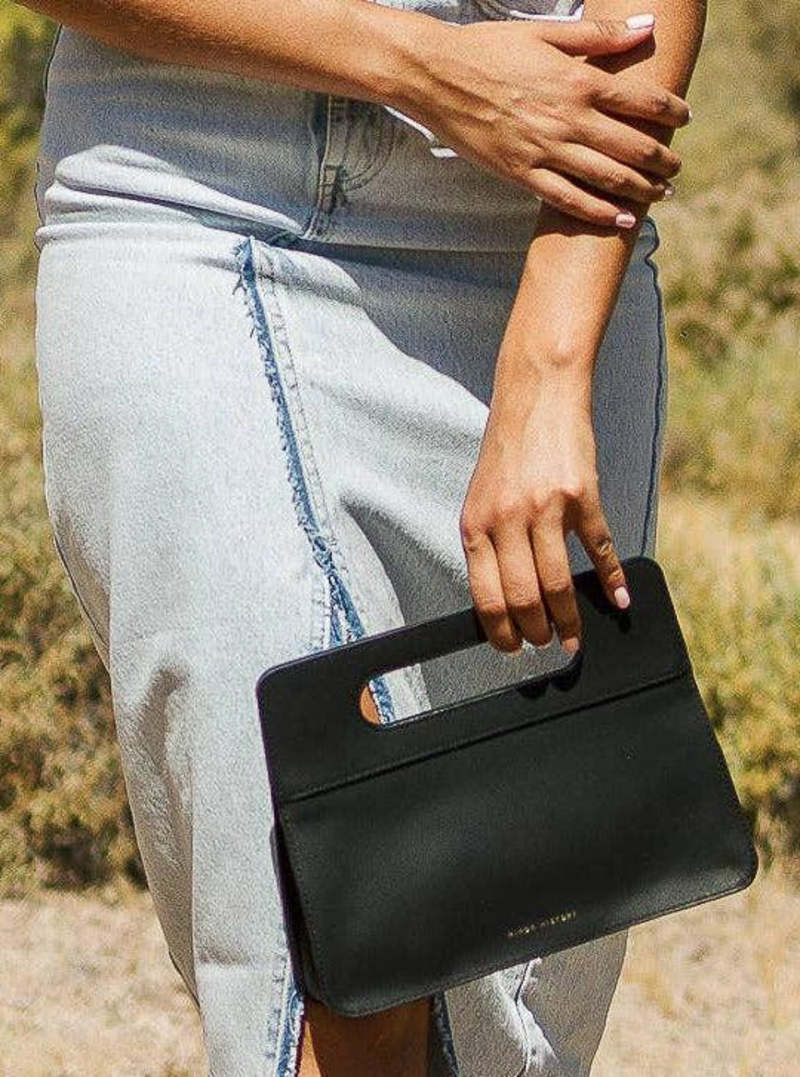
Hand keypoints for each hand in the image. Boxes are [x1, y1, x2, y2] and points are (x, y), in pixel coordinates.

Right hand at [399, 15, 690, 226]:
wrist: (438, 77)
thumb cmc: (489, 49)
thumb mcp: (546, 32)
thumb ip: (600, 35)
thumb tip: (646, 27)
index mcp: (579, 80)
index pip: (641, 100)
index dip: (670, 111)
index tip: (685, 119)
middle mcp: (568, 119)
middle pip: (632, 146)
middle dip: (662, 159)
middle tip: (677, 166)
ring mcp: (545, 151)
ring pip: (607, 178)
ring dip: (641, 189)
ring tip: (661, 195)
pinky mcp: (523, 174)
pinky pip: (568, 200)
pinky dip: (598, 213)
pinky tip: (620, 220)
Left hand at [459, 365, 629, 653]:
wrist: (537, 393)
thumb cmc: (508, 450)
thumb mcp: (482, 498)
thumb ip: (488, 544)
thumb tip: (500, 599)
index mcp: (475, 524)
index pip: (485, 596)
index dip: (500, 632)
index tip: (512, 650)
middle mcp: (506, 519)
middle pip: (523, 597)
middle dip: (536, 633)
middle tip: (548, 646)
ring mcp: (545, 508)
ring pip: (558, 583)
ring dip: (569, 620)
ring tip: (574, 637)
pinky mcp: (582, 495)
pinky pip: (599, 549)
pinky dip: (612, 580)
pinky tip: (619, 599)